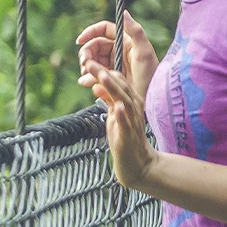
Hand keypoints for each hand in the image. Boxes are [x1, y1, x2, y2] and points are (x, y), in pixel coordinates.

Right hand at [76, 10, 158, 99]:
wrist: (151, 101)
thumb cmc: (151, 76)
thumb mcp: (145, 53)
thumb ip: (135, 31)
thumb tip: (124, 12)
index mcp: (125, 41)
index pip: (103, 30)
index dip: (90, 32)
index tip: (80, 41)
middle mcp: (118, 51)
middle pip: (95, 45)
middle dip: (87, 53)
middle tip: (84, 64)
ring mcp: (113, 65)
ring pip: (93, 60)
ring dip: (86, 66)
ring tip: (86, 76)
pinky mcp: (110, 78)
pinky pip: (95, 73)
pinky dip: (88, 76)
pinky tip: (86, 82)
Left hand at [84, 58, 157, 188]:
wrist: (138, 164)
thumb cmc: (125, 137)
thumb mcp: (114, 114)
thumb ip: (108, 99)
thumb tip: (96, 84)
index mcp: (130, 101)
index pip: (119, 80)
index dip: (103, 70)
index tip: (89, 62)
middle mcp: (134, 108)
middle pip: (120, 86)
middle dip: (104, 73)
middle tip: (89, 62)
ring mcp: (132, 121)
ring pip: (124, 100)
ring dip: (113, 87)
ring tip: (102, 75)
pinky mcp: (129, 136)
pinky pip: (127, 123)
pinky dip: (122, 114)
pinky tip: (117, 106)